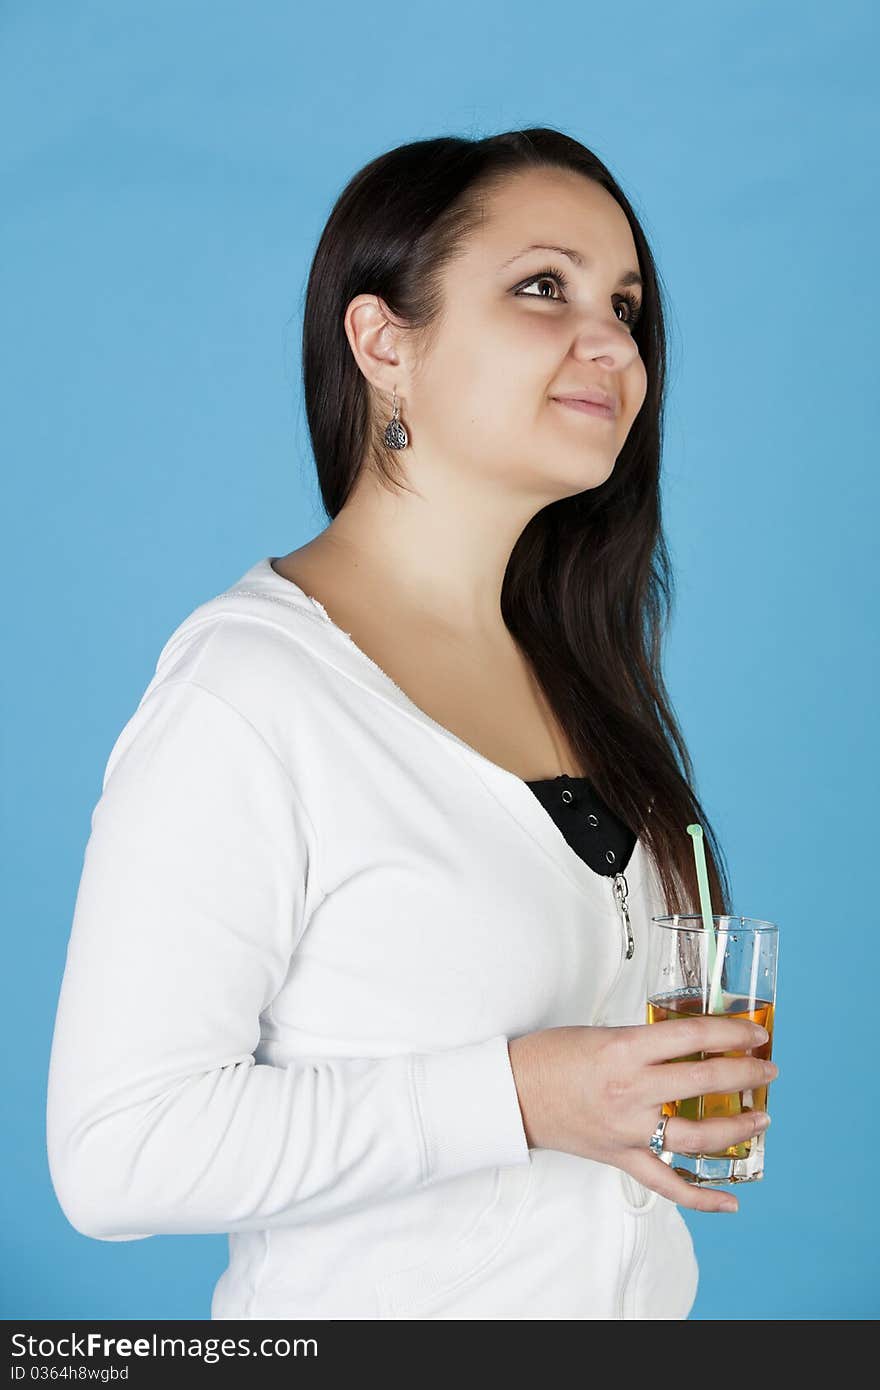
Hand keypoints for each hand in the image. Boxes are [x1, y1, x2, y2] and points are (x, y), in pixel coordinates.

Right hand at [507, 1018, 777, 1213]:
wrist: (511, 1092)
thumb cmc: (550, 1055)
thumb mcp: (602, 1033)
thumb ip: (645, 1042)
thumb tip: (689, 1044)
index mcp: (626, 1049)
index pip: (693, 1036)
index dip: (731, 1032)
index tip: (755, 1031)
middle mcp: (632, 1090)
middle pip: (705, 1081)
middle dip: (745, 1073)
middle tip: (767, 1068)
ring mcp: (629, 1129)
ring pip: (697, 1134)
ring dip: (737, 1127)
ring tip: (762, 1118)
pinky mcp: (621, 1157)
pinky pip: (667, 1182)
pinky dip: (701, 1196)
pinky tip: (731, 1200)